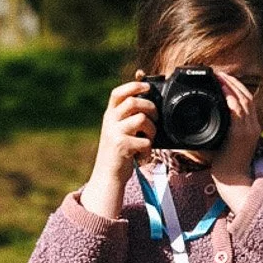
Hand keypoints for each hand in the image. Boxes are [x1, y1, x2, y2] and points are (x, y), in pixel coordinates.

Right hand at [80, 76, 154, 219]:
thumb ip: (128, 117)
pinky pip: (145, 141)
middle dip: (150, 108)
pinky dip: (148, 150)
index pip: (118, 93)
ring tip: (148, 140)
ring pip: (142, 119)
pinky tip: (142, 156)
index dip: (133, 86)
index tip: (147, 86)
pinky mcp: (121, 146)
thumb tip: (148, 100)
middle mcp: (110, 122)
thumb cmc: (119, 153)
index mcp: (110, 115)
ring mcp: (115, 133)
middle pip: (134, 102)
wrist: (107, 177)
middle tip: (155, 119)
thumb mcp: (119, 131)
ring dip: (152, 130)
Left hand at [211, 69, 262, 211]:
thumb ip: (223, 130)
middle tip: (220, 73)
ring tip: (219, 76)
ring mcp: (248, 129)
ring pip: (242, 99)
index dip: (237, 87)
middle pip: (246, 95)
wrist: (233, 180)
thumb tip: (208, 120)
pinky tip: (222, 89)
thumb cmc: (228, 164)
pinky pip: (236, 110)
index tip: (225, 79)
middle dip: (233, 82)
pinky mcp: (240, 134)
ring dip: (230, 85)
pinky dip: (230, 97)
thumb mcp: (227, 143)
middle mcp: (253, 126)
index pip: (248, 100)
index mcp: (252, 127)